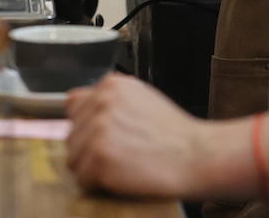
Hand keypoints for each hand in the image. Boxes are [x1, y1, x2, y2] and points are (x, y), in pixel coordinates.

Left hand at [66, 74, 211, 198]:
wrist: (196, 155)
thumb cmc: (174, 134)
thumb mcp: (142, 99)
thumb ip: (111, 100)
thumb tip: (76, 105)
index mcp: (112, 84)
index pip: (74, 105)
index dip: (87, 125)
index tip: (105, 136)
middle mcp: (102, 101)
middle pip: (71, 135)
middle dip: (89, 149)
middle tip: (121, 154)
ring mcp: (99, 128)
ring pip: (74, 158)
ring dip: (92, 168)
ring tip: (123, 165)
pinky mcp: (99, 156)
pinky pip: (82, 179)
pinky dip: (98, 184)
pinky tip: (122, 175)